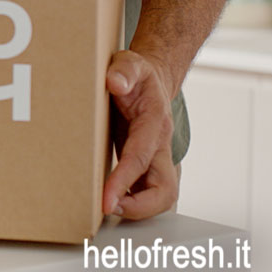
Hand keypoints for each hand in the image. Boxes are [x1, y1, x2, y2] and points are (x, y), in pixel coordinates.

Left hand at [102, 50, 178, 219]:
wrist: (150, 79)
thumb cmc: (137, 74)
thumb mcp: (129, 62)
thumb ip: (123, 70)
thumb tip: (115, 82)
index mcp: (154, 122)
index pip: (141, 157)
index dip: (124, 180)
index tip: (107, 200)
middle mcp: (160, 145)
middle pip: (165, 189)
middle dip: (140, 207)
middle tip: (108, 209)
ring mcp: (156, 157)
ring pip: (160, 195)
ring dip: (137, 209)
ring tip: (105, 209)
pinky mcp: (146, 164)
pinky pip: (146, 191)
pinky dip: (131, 202)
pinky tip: (108, 201)